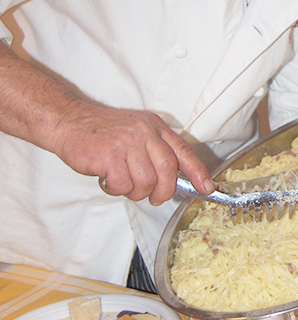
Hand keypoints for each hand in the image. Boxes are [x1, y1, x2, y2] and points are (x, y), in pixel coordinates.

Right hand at [49, 99, 215, 204]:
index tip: (206, 188)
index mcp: (154, 127)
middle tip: (154, 197)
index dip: (198, 172)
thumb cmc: (103, 133)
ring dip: (135, 192)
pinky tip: (108, 179)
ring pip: (146, 182)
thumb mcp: (136, 132)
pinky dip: (116, 190)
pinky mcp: (109, 156)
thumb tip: (176, 179)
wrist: (70, 122)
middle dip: (164, 191)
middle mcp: (144, 132)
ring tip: (123, 184)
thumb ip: (155, 151)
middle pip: (168, 170)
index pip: (183, 151)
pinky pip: (122, 185)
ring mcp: (126, 143)